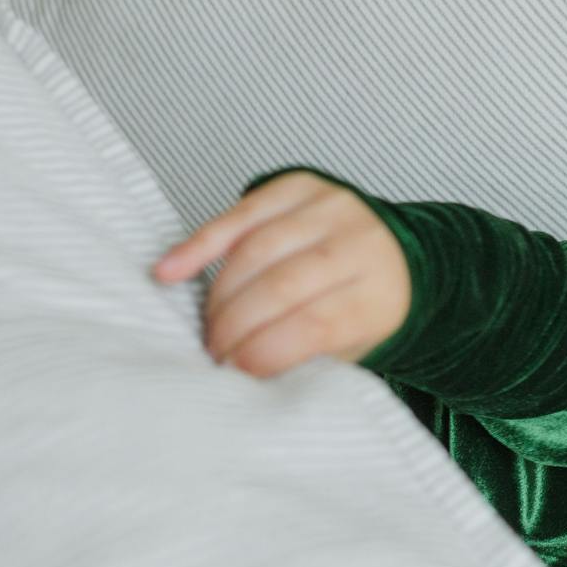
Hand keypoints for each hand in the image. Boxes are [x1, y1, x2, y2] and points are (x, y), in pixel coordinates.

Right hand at [151, 171, 410, 376]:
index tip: (235, 370)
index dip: (266, 350)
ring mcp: (330, 209)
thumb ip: (308, 359)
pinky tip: (173, 270)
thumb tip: (247, 380)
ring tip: (208, 325)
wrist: (393, 255)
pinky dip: (201, 244)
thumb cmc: (363, 308)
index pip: (317, 323)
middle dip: (235, 326)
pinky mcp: (298, 187)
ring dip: (219, 295)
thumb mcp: (352, 345)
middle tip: (214, 352)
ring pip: (256, 250)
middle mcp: (361, 243)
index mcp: (379, 293)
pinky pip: (240, 214)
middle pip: (282, 285)